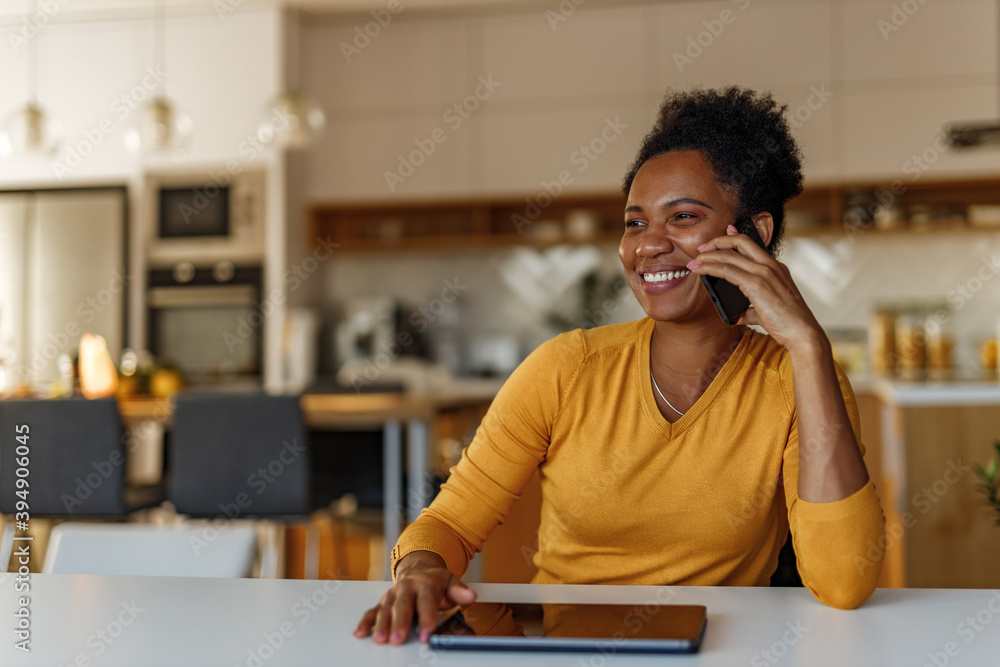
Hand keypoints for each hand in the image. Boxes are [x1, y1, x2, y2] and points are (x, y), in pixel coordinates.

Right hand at [353, 551, 476, 644]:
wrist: (417, 569)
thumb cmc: (434, 581)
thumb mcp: (451, 582)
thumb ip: (460, 591)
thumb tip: (471, 596)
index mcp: (425, 583)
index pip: (426, 601)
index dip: (426, 618)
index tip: (427, 633)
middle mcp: (406, 588)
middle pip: (402, 606)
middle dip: (399, 623)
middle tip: (398, 639)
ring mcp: (393, 595)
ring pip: (385, 609)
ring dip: (381, 625)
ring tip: (380, 639)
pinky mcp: (382, 602)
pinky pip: (372, 611)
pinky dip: (365, 622)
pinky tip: (360, 632)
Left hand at [687, 224, 823, 353]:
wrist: (803, 333)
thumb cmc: (788, 324)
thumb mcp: (768, 310)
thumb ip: (752, 309)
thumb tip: (738, 315)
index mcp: (776, 268)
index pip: (752, 244)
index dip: (733, 236)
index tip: (720, 236)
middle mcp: (771, 266)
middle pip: (740, 241)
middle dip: (717, 242)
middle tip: (701, 250)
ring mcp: (764, 273)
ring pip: (729, 255)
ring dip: (708, 256)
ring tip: (694, 262)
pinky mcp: (756, 284)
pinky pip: (727, 270)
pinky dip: (710, 268)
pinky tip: (700, 270)